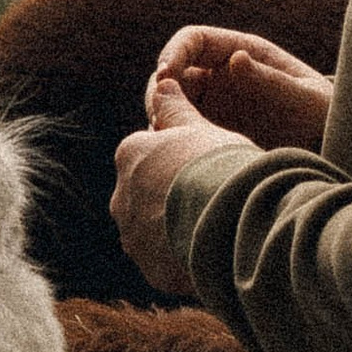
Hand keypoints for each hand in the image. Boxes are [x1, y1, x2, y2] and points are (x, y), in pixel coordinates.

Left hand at [111, 78, 242, 297]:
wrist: (230, 220)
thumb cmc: (219, 163)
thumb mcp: (200, 127)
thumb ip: (176, 108)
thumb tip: (160, 82)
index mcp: (130, 155)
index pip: (153, 157)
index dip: (184, 161)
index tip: (209, 166)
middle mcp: (121, 196)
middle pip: (149, 194)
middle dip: (174, 196)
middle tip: (214, 196)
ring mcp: (133, 236)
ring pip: (155, 230)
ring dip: (176, 228)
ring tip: (215, 226)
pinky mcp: (149, 269)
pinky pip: (166, 261)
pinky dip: (183, 256)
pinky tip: (211, 249)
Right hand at [149, 22, 333, 155]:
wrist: (334, 152)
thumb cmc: (324, 119)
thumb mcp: (303, 100)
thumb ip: (269, 81)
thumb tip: (234, 59)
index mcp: (244, 52)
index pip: (194, 39)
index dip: (174, 52)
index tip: (164, 76)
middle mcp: (223, 75)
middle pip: (173, 72)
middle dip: (160, 90)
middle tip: (160, 116)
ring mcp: (215, 104)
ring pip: (170, 103)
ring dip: (162, 116)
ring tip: (169, 138)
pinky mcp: (211, 132)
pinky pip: (180, 130)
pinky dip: (172, 139)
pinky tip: (178, 156)